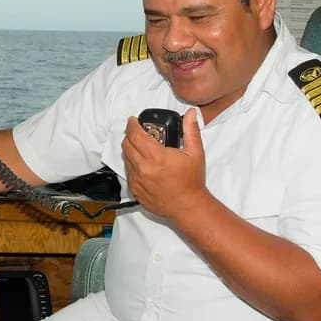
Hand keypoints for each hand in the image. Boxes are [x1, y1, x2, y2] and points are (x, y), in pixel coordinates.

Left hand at [122, 108, 207, 222]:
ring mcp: (137, 180)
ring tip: (143, 149)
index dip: (132, 125)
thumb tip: (191, 114)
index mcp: (156, 156)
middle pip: (127, 145)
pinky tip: (144, 165)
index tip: (133, 121)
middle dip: (130, 136)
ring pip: (126, 158)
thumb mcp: (195, 153)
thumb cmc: (191, 182)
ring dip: (131, 150)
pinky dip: (132, 165)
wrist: (188, 206)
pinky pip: (128, 173)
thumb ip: (191, 130)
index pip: (135, 135)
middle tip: (138, 133)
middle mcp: (144, 168)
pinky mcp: (135, 190)